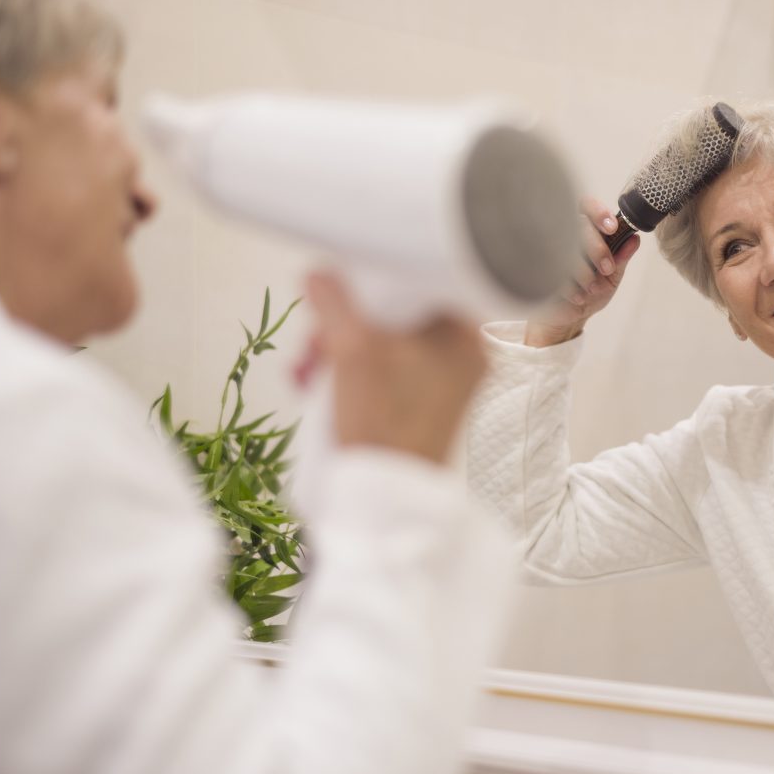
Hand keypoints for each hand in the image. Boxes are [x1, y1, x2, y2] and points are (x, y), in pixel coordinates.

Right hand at [304, 271, 486, 463]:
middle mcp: (464, 356)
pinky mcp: (424, 405)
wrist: (383, 497)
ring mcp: (446, 383)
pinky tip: (317, 382)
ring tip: (309, 366)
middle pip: (396, 315)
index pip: (418, 283)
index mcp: (465, 335)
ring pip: (385, 343)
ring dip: (340, 349)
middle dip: (345, 325)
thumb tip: (318, 276)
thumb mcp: (352, 350)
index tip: (340, 294)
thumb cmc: (383, 424)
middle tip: (316, 339)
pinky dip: (351, 372)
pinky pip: (385, 371)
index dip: (372, 284)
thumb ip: (334, 302)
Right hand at [524, 195, 640, 347]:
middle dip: (597, 248)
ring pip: (563, 245)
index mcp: (584, 232)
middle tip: (607, 268)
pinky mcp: (533, 267)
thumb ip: (621, 257)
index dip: (598, 212)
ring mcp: (545, 249)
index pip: (586, 205)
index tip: (612, 228)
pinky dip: (569, 286)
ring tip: (591, 288)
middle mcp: (563, 234)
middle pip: (577, 224)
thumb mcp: (611, 277)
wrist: (566, 318)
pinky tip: (577, 296)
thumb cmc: (589, 293)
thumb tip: (634, 239)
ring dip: (583, 270)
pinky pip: (551, 268)